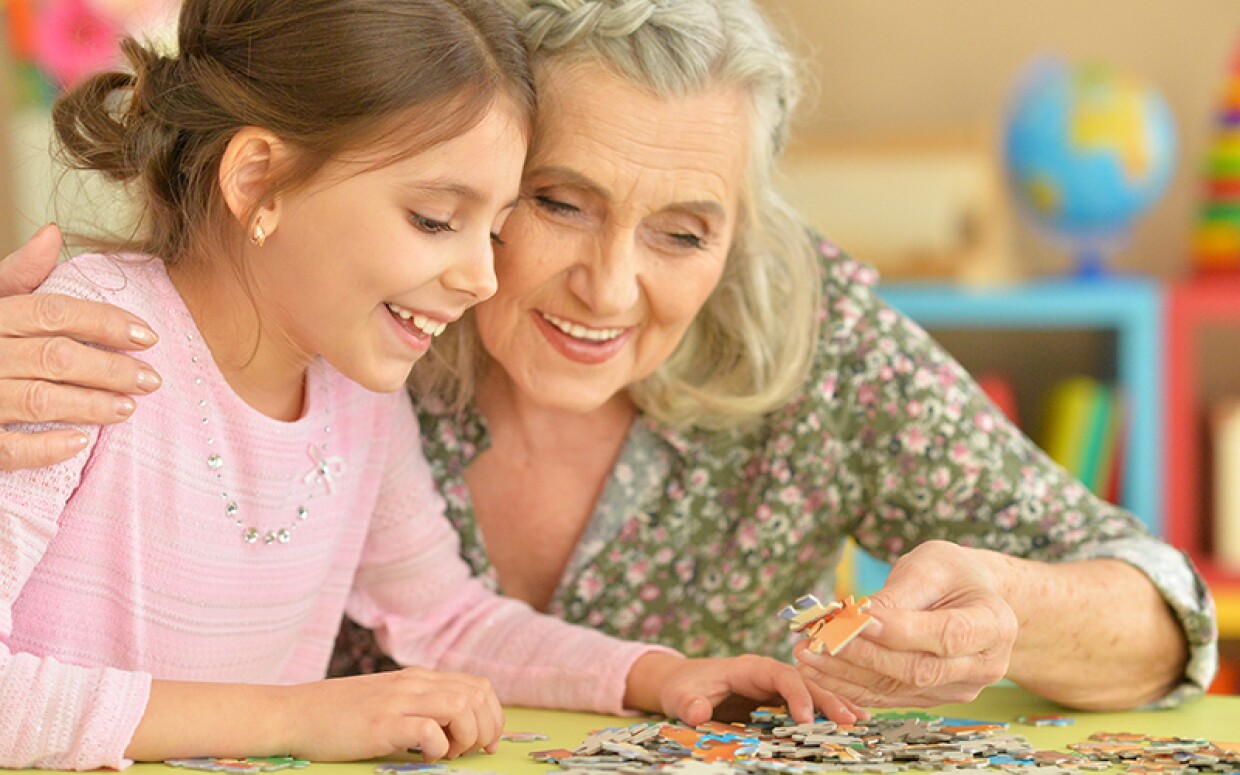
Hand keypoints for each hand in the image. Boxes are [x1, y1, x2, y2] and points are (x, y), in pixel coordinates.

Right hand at [0, 224, 161, 469]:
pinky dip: (44, 447)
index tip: (149, 336)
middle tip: (152, 380)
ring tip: (128, 408)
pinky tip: (79, 443)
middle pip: (55, 357)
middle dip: (110, 369)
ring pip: (38, 400)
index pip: (54, 312)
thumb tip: (51, 232)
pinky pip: (6, 449)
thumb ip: (17, 274)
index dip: (106, 322)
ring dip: (89, 405)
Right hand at [282, 668, 503, 761]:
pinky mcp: (380, 724)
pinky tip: (425, 756)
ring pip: (462, 707)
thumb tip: (453, 728)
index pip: (478, 686)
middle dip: (486, 729)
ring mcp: (397, 702)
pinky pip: (428, 730)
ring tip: (448, 754)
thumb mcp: (386, 699)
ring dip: (467, 736)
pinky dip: (438, 747)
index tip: (485, 743)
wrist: (292, 713)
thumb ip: (418, 705)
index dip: (492, 716)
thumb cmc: (338, 715)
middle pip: (478, 696)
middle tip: (469, 753)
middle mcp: (413, 684)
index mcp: (418, 678)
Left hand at [627, 652, 867, 726]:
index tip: (807, 719)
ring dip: (835, 705)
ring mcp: (775, 688)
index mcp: (749, 667)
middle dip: (828, 699)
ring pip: (811, 692)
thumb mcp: (679, 695)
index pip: (780, 674)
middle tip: (851, 721)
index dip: (796, 694)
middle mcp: (768, 674)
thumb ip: (688, 703)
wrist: (682, 684)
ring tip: (860, 722)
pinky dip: (826, 713)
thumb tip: (697, 712)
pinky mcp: (777, 701)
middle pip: (804, 682)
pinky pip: (806, 705)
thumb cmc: (682, 686)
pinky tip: (848, 723)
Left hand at [795, 540, 1016, 706]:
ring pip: (899, 688)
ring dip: (847, 675)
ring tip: (806, 657)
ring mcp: (960, 688)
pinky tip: (818, 672)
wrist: (972, 596)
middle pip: (919, 669)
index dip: (901, 631)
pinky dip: (851, 686)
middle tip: (817, 641)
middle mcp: (984, 664)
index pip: (947, 635)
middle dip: (862, 655)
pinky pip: (889, 697)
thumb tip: (858, 619)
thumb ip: (899, 594)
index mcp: (994, 624)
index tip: (857, 618)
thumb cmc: (951, 573)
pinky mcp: (934, 698)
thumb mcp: (930, 566)